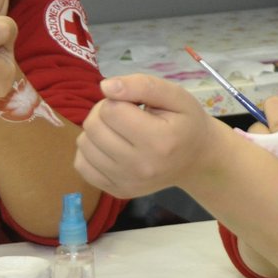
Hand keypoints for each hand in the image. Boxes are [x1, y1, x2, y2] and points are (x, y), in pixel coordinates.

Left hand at [75, 74, 227, 199]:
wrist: (196, 160)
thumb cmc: (186, 123)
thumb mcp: (175, 96)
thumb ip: (143, 85)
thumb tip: (106, 86)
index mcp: (159, 141)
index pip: (111, 110)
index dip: (119, 98)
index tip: (135, 103)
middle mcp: (141, 167)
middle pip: (93, 127)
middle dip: (104, 111)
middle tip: (125, 113)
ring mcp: (126, 183)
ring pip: (84, 144)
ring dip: (96, 130)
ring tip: (118, 129)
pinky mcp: (116, 192)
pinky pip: (81, 165)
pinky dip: (91, 151)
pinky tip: (110, 146)